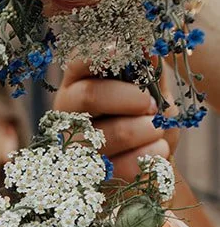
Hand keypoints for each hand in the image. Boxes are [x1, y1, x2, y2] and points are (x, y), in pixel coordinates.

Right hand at [52, 57, 177, 182]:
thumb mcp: (151, 87)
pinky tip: (159, 150)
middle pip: (90, 95)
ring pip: (108, 134)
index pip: (79, 61)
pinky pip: (119, 166)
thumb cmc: (145, 116)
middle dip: (131, 98)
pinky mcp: (89, 178)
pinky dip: (148, 156)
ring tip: (158, 129)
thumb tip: (147, 47)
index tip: (125, 53)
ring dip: (145, 129)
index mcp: (79, 82)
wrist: (149, 161)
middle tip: (153, 105)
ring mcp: (74, 147)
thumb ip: (149, 69)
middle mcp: (67, 112)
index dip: (101, 54)